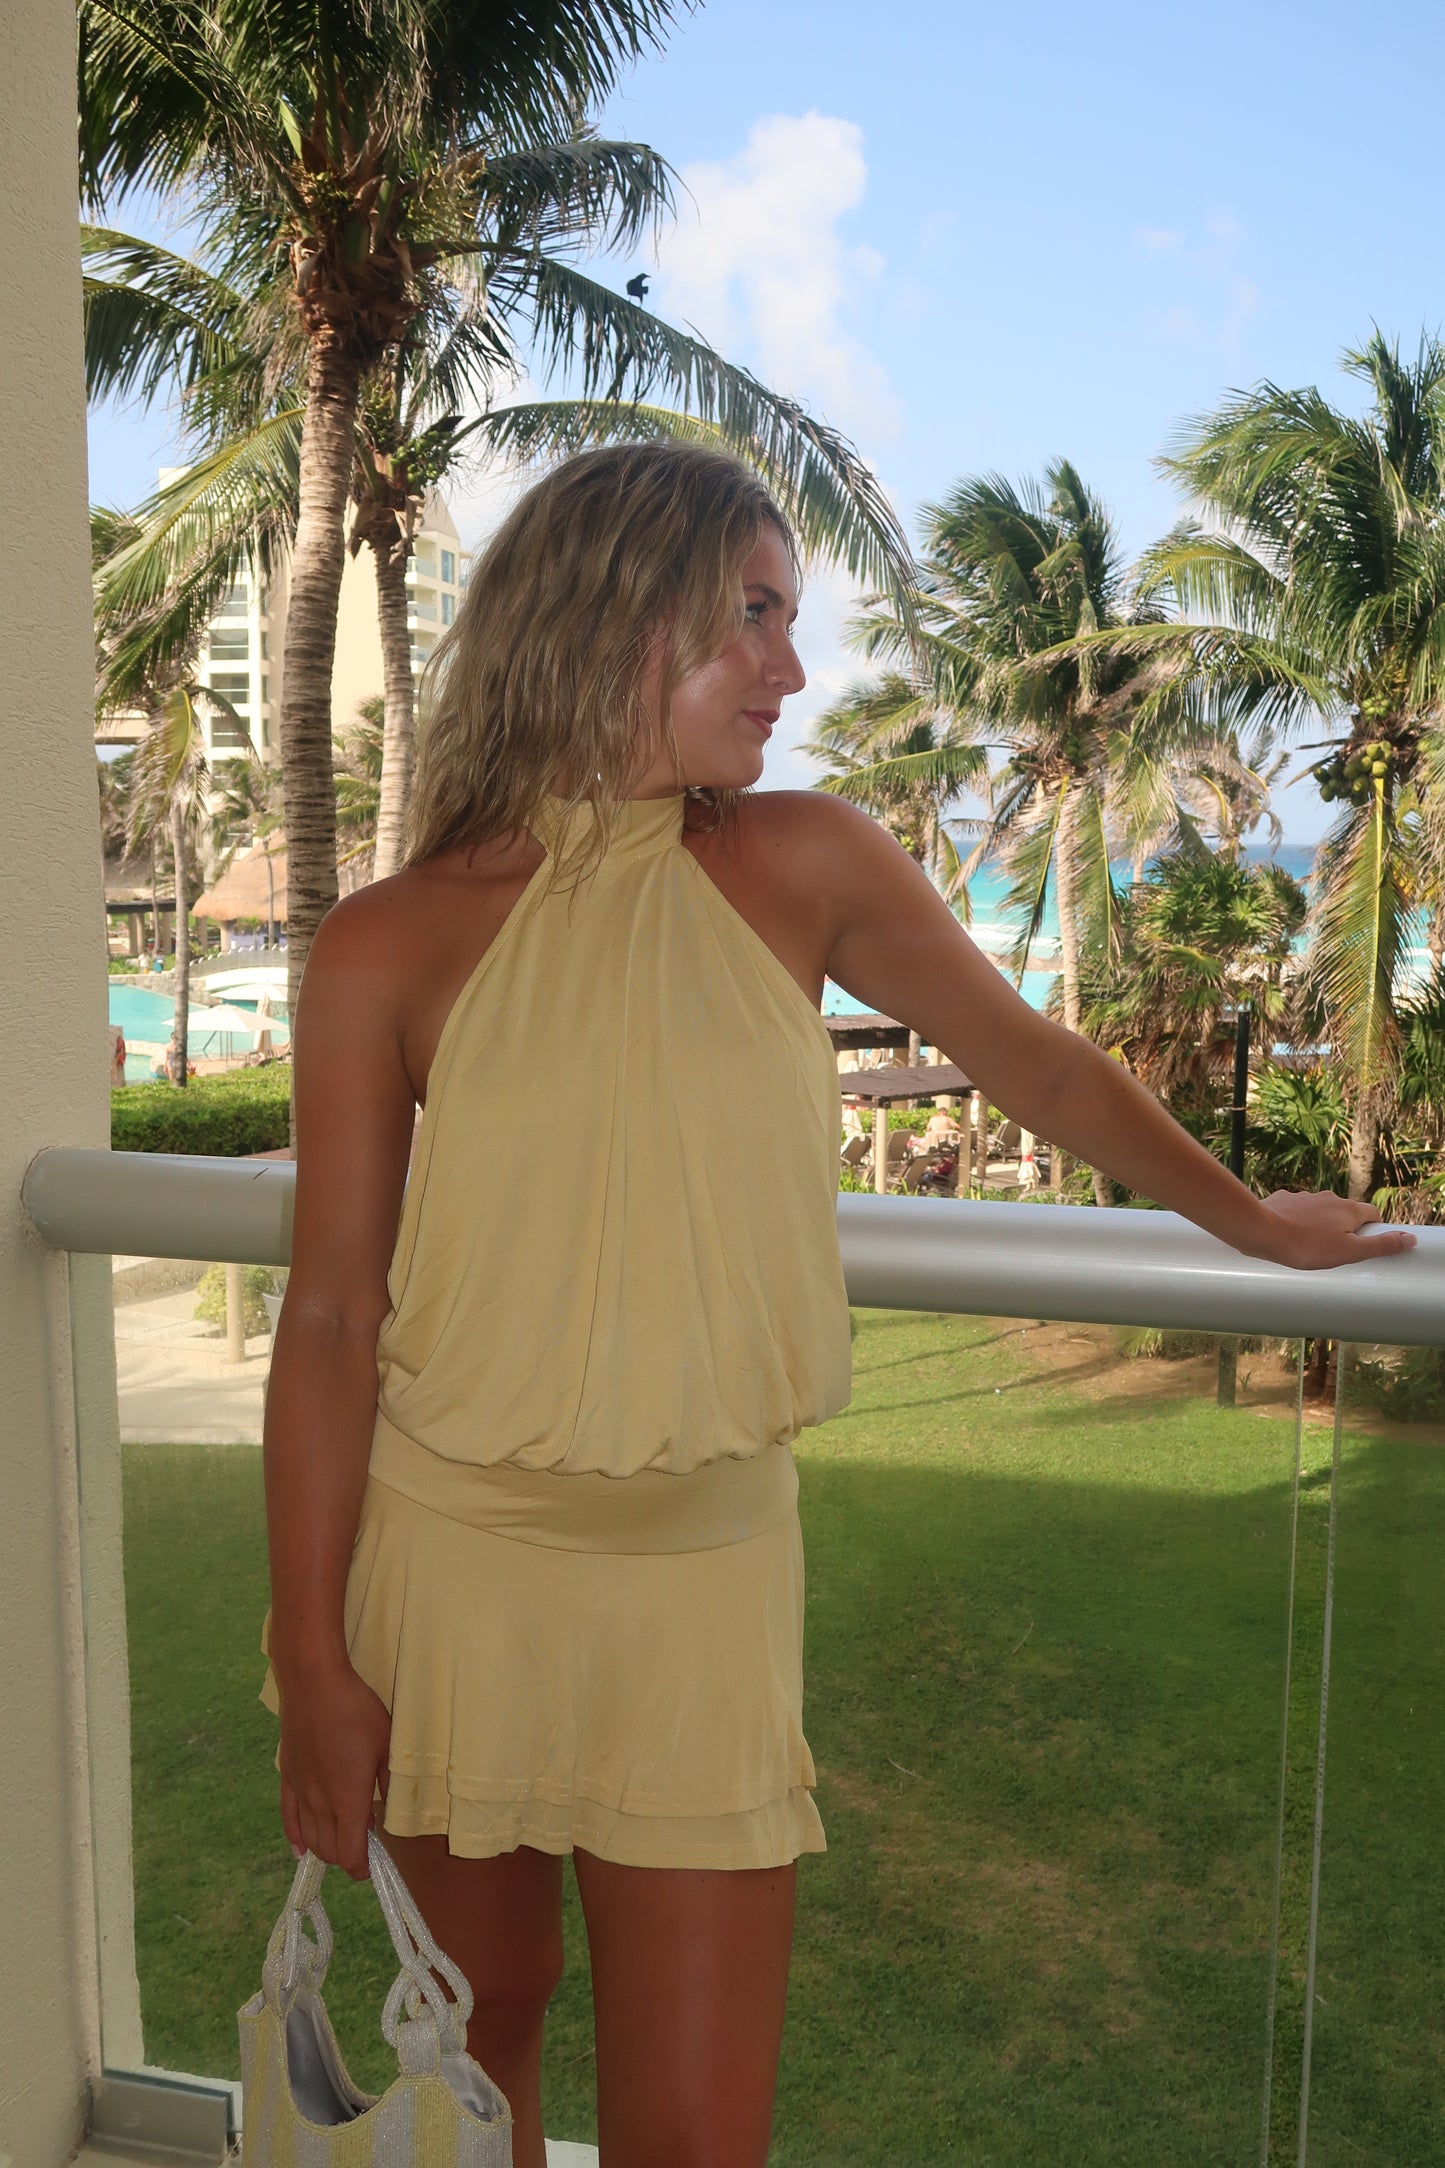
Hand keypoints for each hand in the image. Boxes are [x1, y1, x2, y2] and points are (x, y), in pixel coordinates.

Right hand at [277, 1659, 391, 1878]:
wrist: (314, 1685)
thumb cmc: (356, 1712)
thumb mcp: (386, 1745)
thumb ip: (388, 1781)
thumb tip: (385, 1809)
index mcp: (348, 1801)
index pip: (349, 1854)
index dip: (359, 1869)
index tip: (370, 1867)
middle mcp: (321, 1804)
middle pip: (329, 1850)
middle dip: (346, 1857)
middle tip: (362, 1844)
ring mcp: (300, 1792)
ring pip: (309, 1839)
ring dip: (325, 1848)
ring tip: (340, 1839)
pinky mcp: (287, 1778)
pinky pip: (288, 1818)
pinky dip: (294, 1838)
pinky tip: (299, 1847)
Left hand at [1252, 1190, 1417, 1270]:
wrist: (1261, 1230)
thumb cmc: (1306, 1245)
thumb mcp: (1349, 1252)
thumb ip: (1380, 1246)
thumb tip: (1409, 1239)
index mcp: (1348, 1209)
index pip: (1372, 1214)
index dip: (1373, 1230)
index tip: (1367, 1245)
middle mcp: (1329, 1198)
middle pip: (1346, 1212)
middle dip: (1346, 1229)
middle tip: (1338, 1251)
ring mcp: (1305, 1197)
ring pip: (1321, 1211)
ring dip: (1321, 1225)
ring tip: (1311, 1247)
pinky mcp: (1284, 1200)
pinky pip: (1297, 1211)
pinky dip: (1298, 1221)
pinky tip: (1289, 1236)